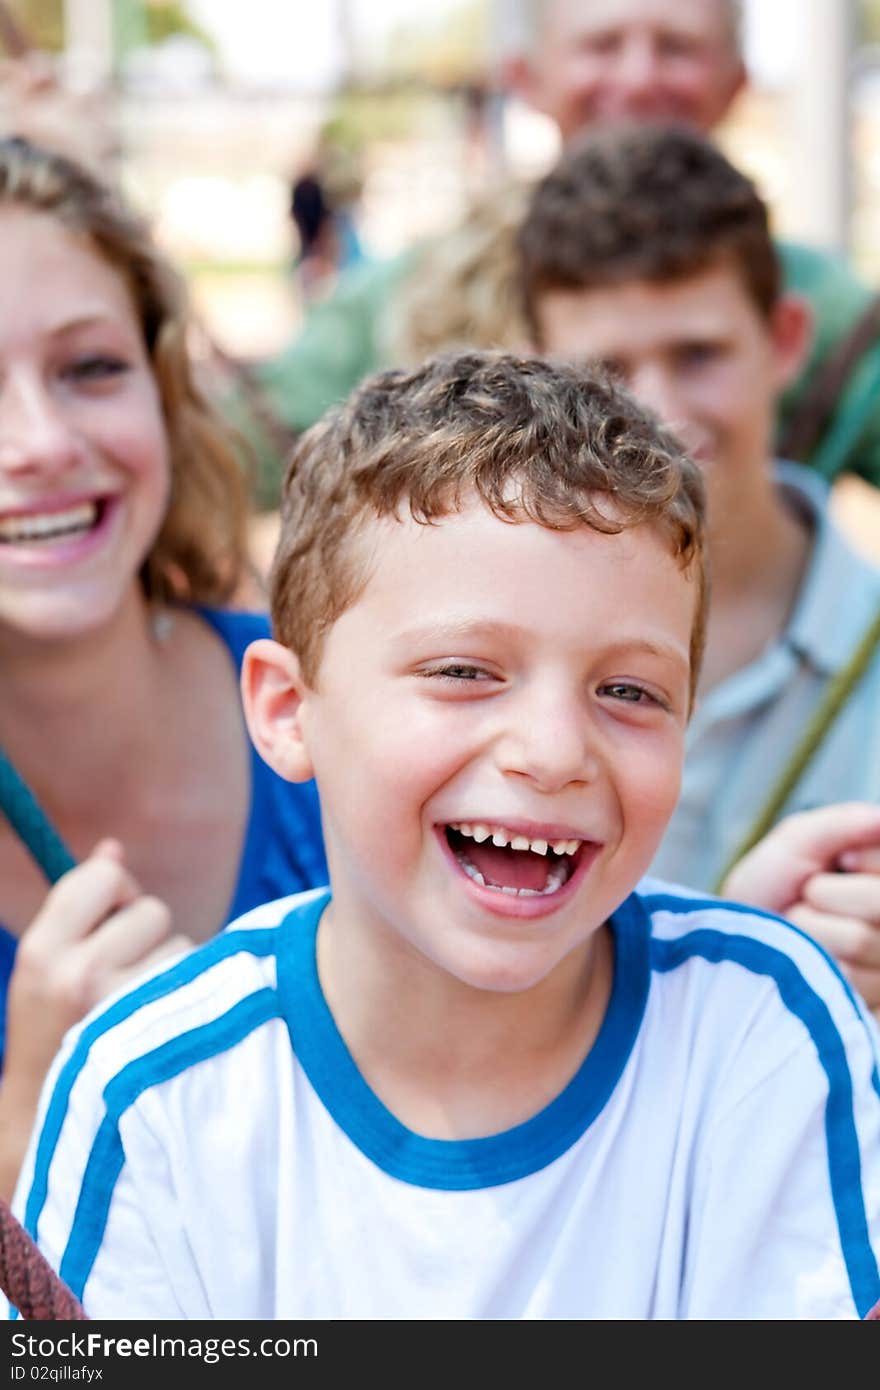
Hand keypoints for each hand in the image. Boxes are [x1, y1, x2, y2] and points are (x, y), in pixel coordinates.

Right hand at [0, 840, 191, 1197]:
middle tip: (123, 986)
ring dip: (173, 973)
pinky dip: (196, 999)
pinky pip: (205, 982)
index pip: (102, 876)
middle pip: (150, 910)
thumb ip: (79, 909)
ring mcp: (128, 1008)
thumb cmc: (55, 1044)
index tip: (108, 925)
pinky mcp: (170, 1036)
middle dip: (145, 939)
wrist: (53, 1138)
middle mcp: (81, 976)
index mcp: (41, 955)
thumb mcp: (45, 974)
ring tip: (145, 1016)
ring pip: (183, 947)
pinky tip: (171, 1031)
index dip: (114, 894)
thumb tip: (113, 848)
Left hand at [722, 804, 879, 1014]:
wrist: (734, 948)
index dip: (855, 860)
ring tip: (802, 934)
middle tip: (806, 899)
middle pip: (879, 900)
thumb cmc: (769, 890)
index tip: (836, 863)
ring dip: (812, 932)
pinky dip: (816, 968)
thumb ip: (840, 824)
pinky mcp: (877, 1004)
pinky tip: (812, 966)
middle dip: (823, 894)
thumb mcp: (796, 843)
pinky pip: (851, 982)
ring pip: (861, 940)